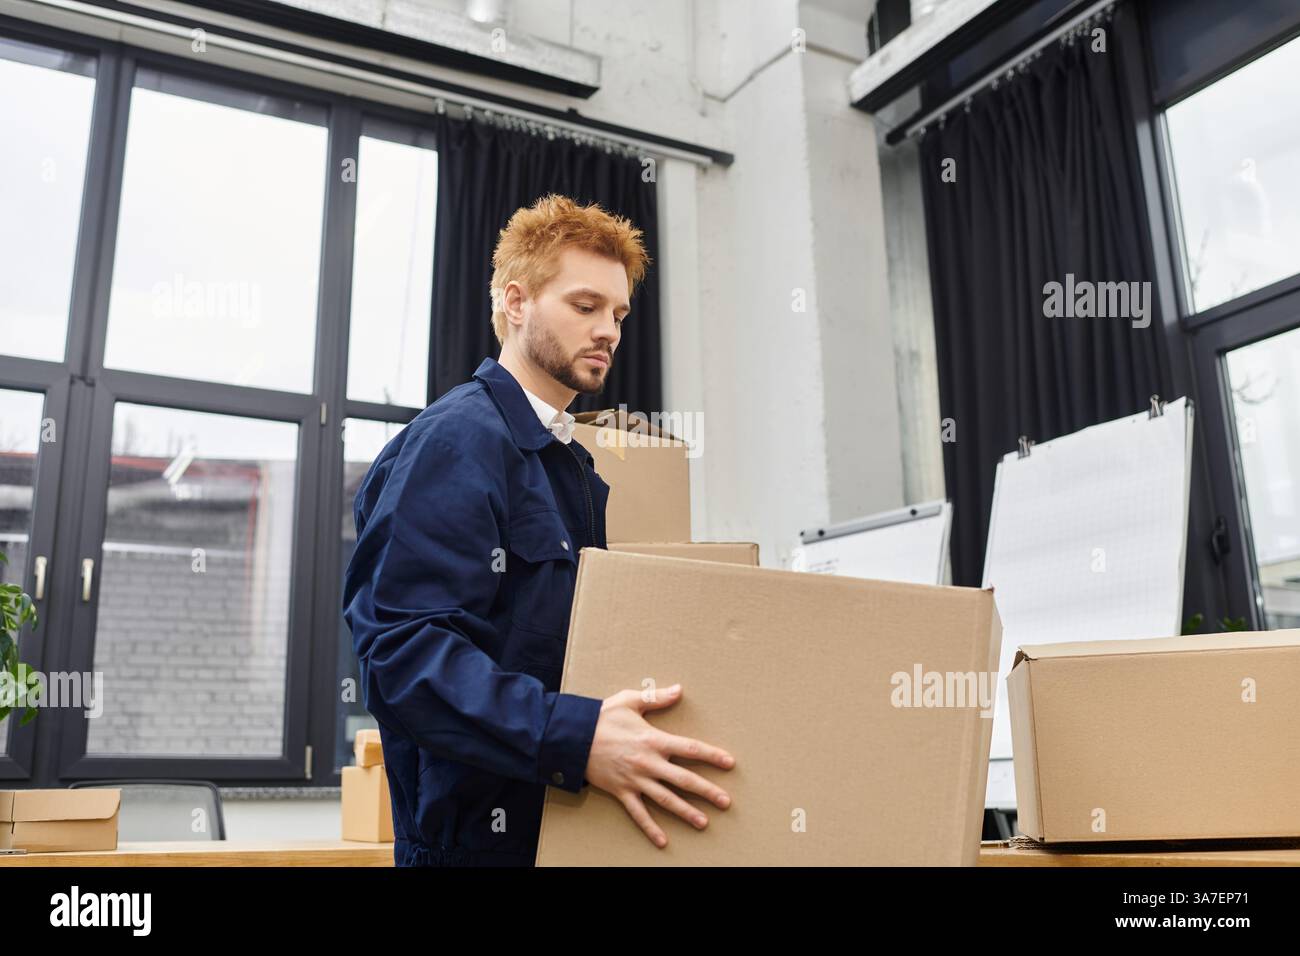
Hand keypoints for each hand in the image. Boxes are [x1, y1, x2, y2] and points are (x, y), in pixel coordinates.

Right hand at [583, 683, 734, 847]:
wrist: (572, 736)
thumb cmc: (602, 717)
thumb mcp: (630, 701)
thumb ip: (656, 698)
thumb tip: (679, 689)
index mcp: (653, 740)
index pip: (689, 748)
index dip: (711, 755)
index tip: (729, 763)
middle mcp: (648, 763)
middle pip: (683, 779)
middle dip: (707, 791)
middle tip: (726, 802)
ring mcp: (635, 780)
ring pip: (666, 799)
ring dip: (686, 811)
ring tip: (704, 822)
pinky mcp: (621, 792)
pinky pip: (638, 813)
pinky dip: (650, 828)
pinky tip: (662, 841)